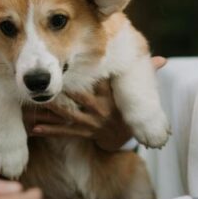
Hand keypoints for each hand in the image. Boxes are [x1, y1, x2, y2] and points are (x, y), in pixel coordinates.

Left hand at [25, 58, 166, 150]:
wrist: (124, 139)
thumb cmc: (126, 109)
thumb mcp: (135, 93)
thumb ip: (147, 74)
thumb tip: (164, 59)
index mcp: (111, 97)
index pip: (101, 82)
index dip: (89, 72)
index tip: (75, 62)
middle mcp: (100, 110)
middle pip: (80, 97)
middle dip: (64, 89)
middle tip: (47, 81)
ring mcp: (90, 124)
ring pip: (67, 115)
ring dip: (50, 110)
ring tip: (34, 103)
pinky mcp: (83, 134)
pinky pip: (64, 133)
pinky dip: (48, 130)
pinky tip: (34, 128)